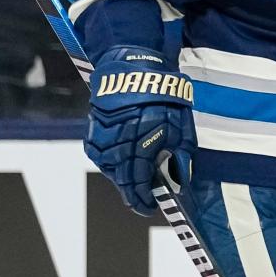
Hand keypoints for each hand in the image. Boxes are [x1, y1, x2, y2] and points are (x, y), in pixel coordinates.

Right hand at [85, 47, 196, 214]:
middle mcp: (119, 145)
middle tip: (142, 197)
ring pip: (110, 169)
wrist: (137, 70)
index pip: (138, 184)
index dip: (144, 199)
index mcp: (142, 145)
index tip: (149, 206)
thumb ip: (181, 156)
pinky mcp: (93, 131)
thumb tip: (180, 181)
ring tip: (133, 176)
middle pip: (122, 180)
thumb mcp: (182, 127)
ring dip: (122, 176)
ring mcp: (103, 139)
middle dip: (133, 191)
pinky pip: (99, 155)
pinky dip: (110, 161)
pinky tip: (119, 160)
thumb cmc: (164, 97)